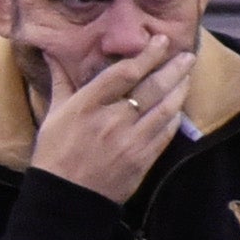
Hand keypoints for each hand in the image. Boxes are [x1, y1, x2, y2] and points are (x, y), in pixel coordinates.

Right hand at [27, 35, 187, 204]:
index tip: (160, 41)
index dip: (147, 55)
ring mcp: (131, 140)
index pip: (125, 73)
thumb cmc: (54, 153)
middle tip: (188, 54)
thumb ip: (60, 82)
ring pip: (165, 108)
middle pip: (152, 87)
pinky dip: (175, 116)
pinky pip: (166, 132)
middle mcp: (113, 119)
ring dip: (180, 89)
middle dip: (174, 68)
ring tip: (188, 75)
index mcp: (88, 105)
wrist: (65, 197)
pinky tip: (178, 106)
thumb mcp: (54, 114)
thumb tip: (51, 52)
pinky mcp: (143, 159)